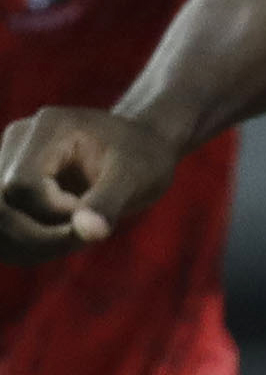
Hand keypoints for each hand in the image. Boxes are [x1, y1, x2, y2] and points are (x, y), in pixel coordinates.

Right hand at [0, 106, 180, 259]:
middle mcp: (17, 141)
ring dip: (29, 246)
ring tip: (76, 237)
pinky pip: (1, 230)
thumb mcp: (136, 175)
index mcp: (49, 127)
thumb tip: (88, 234)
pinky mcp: (5, 186)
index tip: (91, 213)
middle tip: (84, 236)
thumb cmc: (143, 156)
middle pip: (1, 206)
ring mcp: (6, 163)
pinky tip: (59, 242)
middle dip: (38, 237)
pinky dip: (24, 247)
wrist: (139, 147)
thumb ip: (108, 202)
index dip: (53, 213)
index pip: (22, 185)